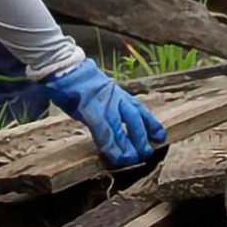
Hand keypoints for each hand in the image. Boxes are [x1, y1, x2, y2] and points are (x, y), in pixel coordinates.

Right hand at [40, 60, 167, 165]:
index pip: (139, 109)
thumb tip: (111, 122)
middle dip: (141, 138)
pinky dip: (109, 144)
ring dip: (127, 146)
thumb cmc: (78, 82)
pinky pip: (102, 130)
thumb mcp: (99, 93)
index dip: (151, 124)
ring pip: (120, 127)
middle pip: (134, 119)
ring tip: (131, 160)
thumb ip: (107, 106)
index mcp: (118, 93)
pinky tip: (113, 156)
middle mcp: (115, 97)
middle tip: (146, 154)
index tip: (161, 137)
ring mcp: (103, 102)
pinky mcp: (88, 108)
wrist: (64, 67)